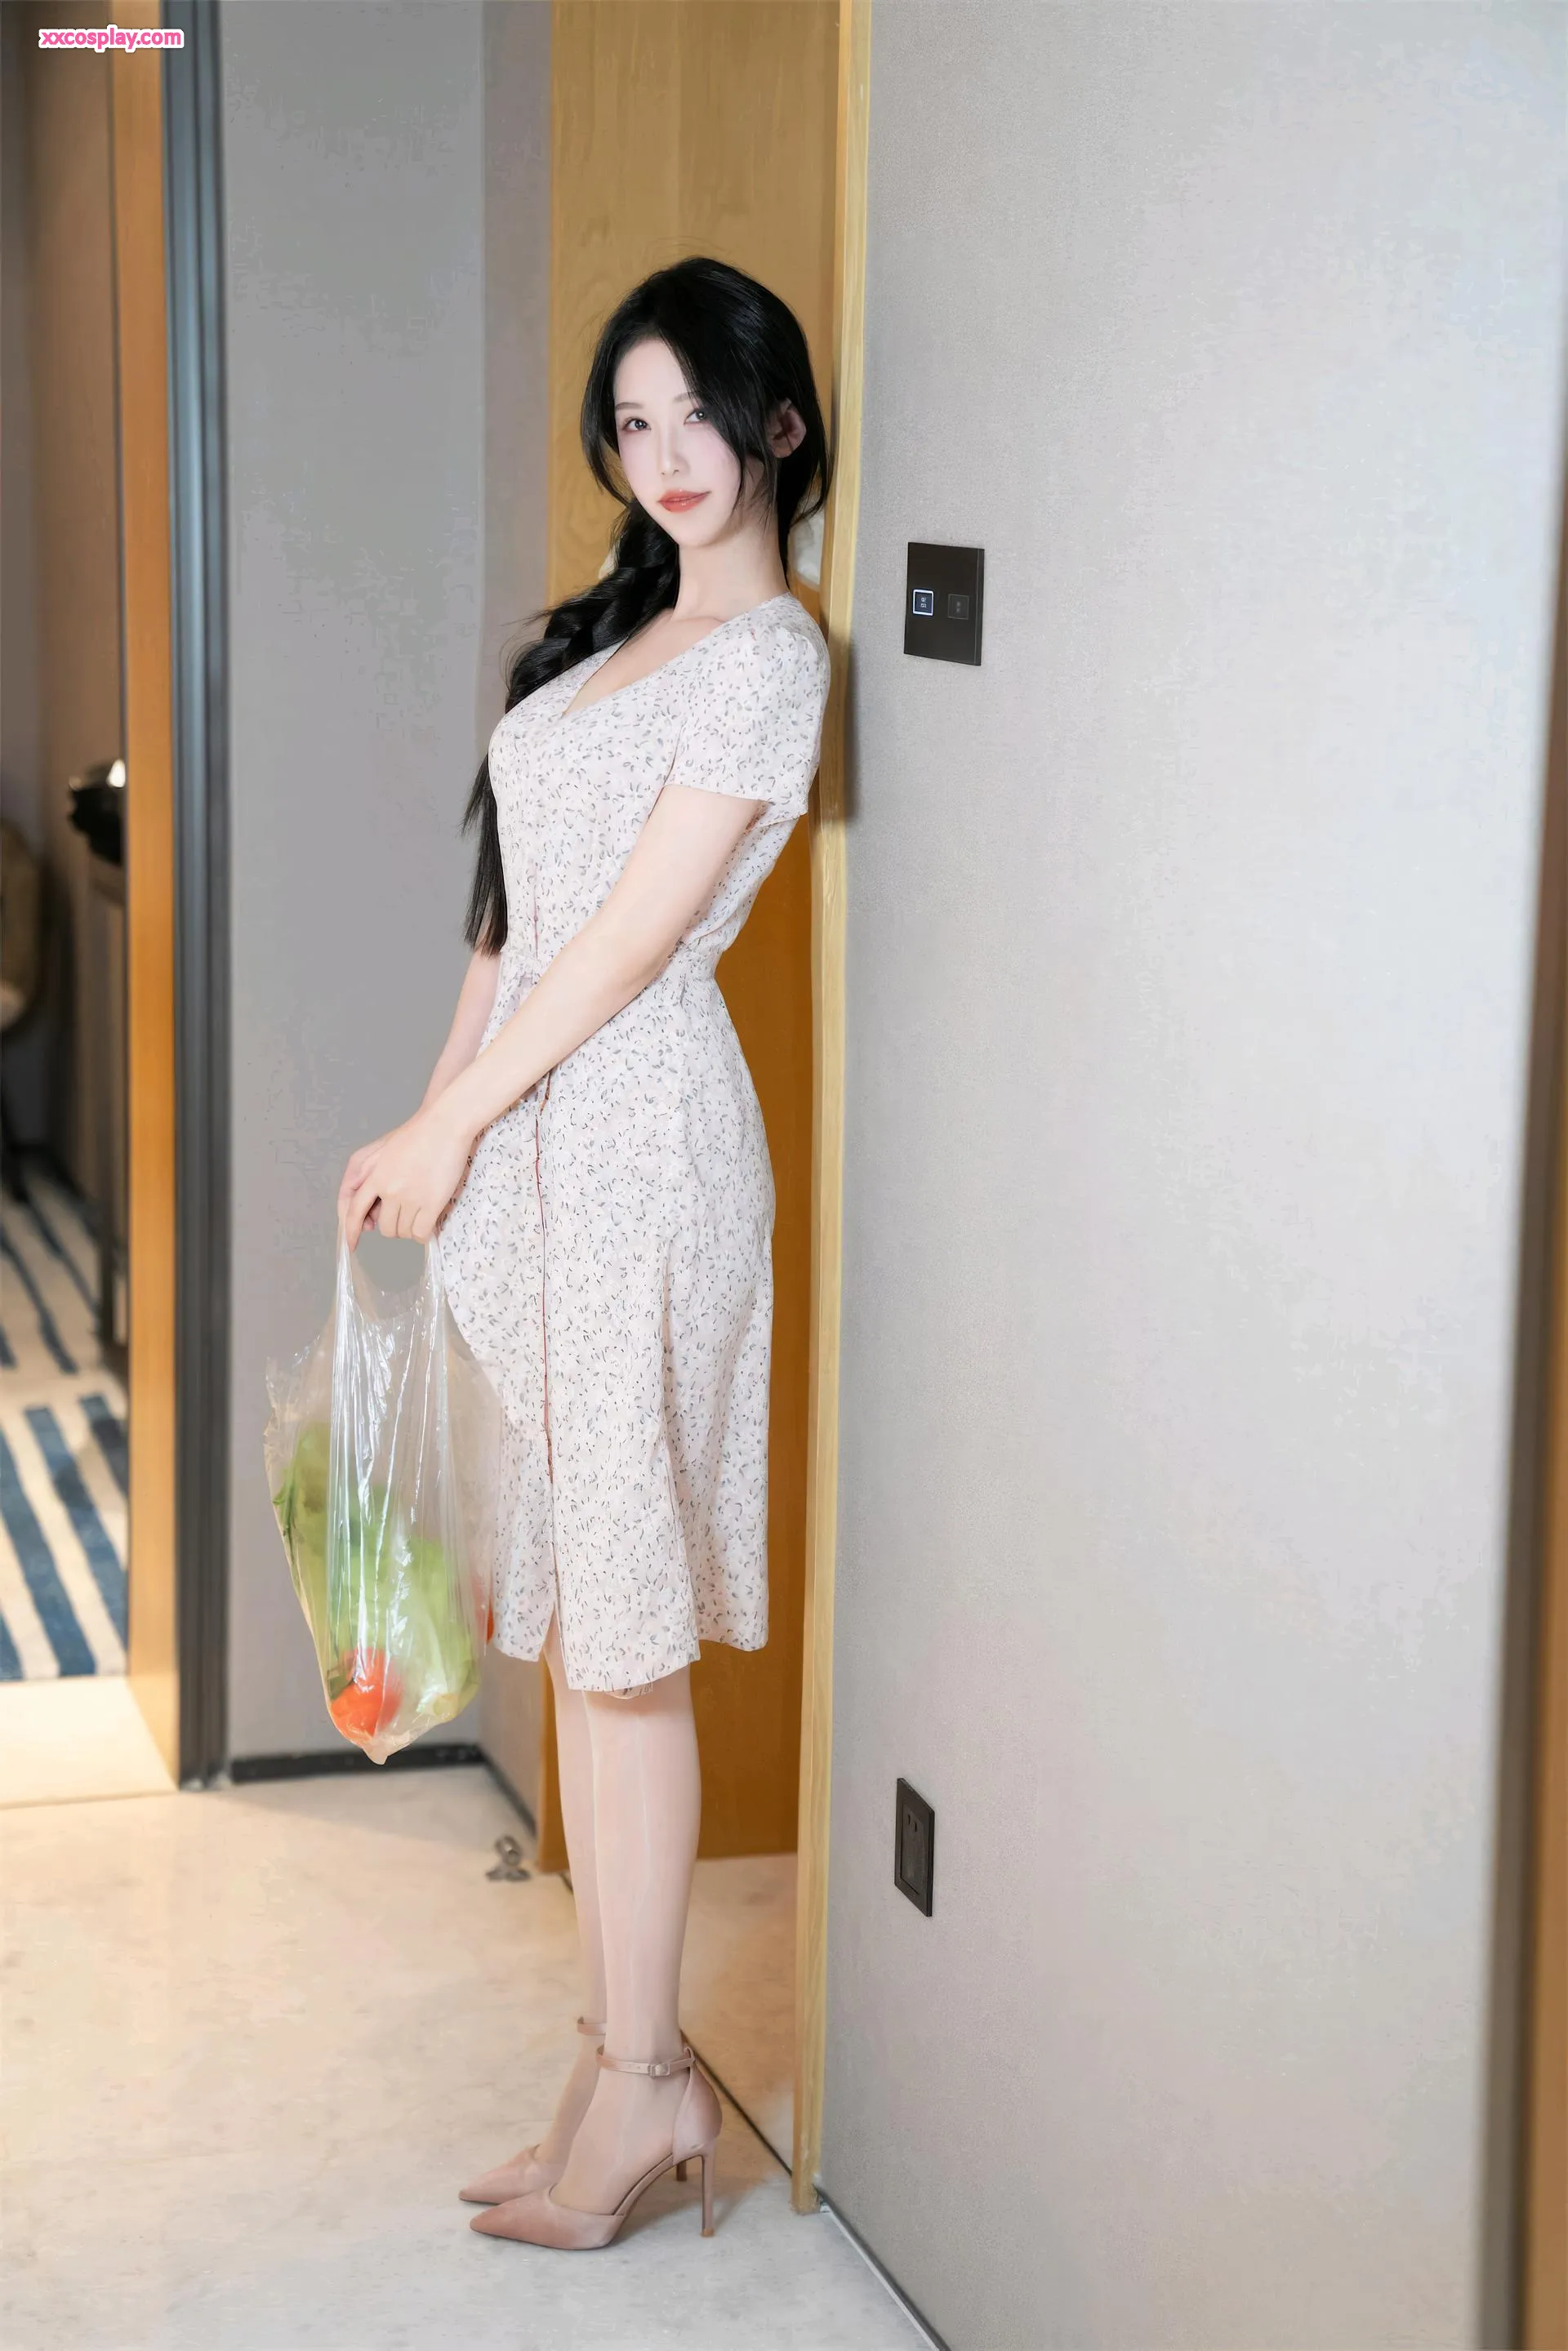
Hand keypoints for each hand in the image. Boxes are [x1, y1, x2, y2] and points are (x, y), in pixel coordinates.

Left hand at [337, 1098, 476, 1247]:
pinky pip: (421, 1233)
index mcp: (374, 1175)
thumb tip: (368, 1208)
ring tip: (420, 1211)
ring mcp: (410, 1197)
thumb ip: (368, 1175)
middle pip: (384, 1227)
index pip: (354, 1210)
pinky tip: (428, 1222)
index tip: (352, 1243)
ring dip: (410, 1228)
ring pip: (403, 1232)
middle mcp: (389, 1189)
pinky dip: (423, 1234)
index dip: (351, 1230)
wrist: (445, 1125)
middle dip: (393, 1225)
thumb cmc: (417, 1134)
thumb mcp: (382, 1150)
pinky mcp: (432, 1203)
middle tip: (405, 1213)